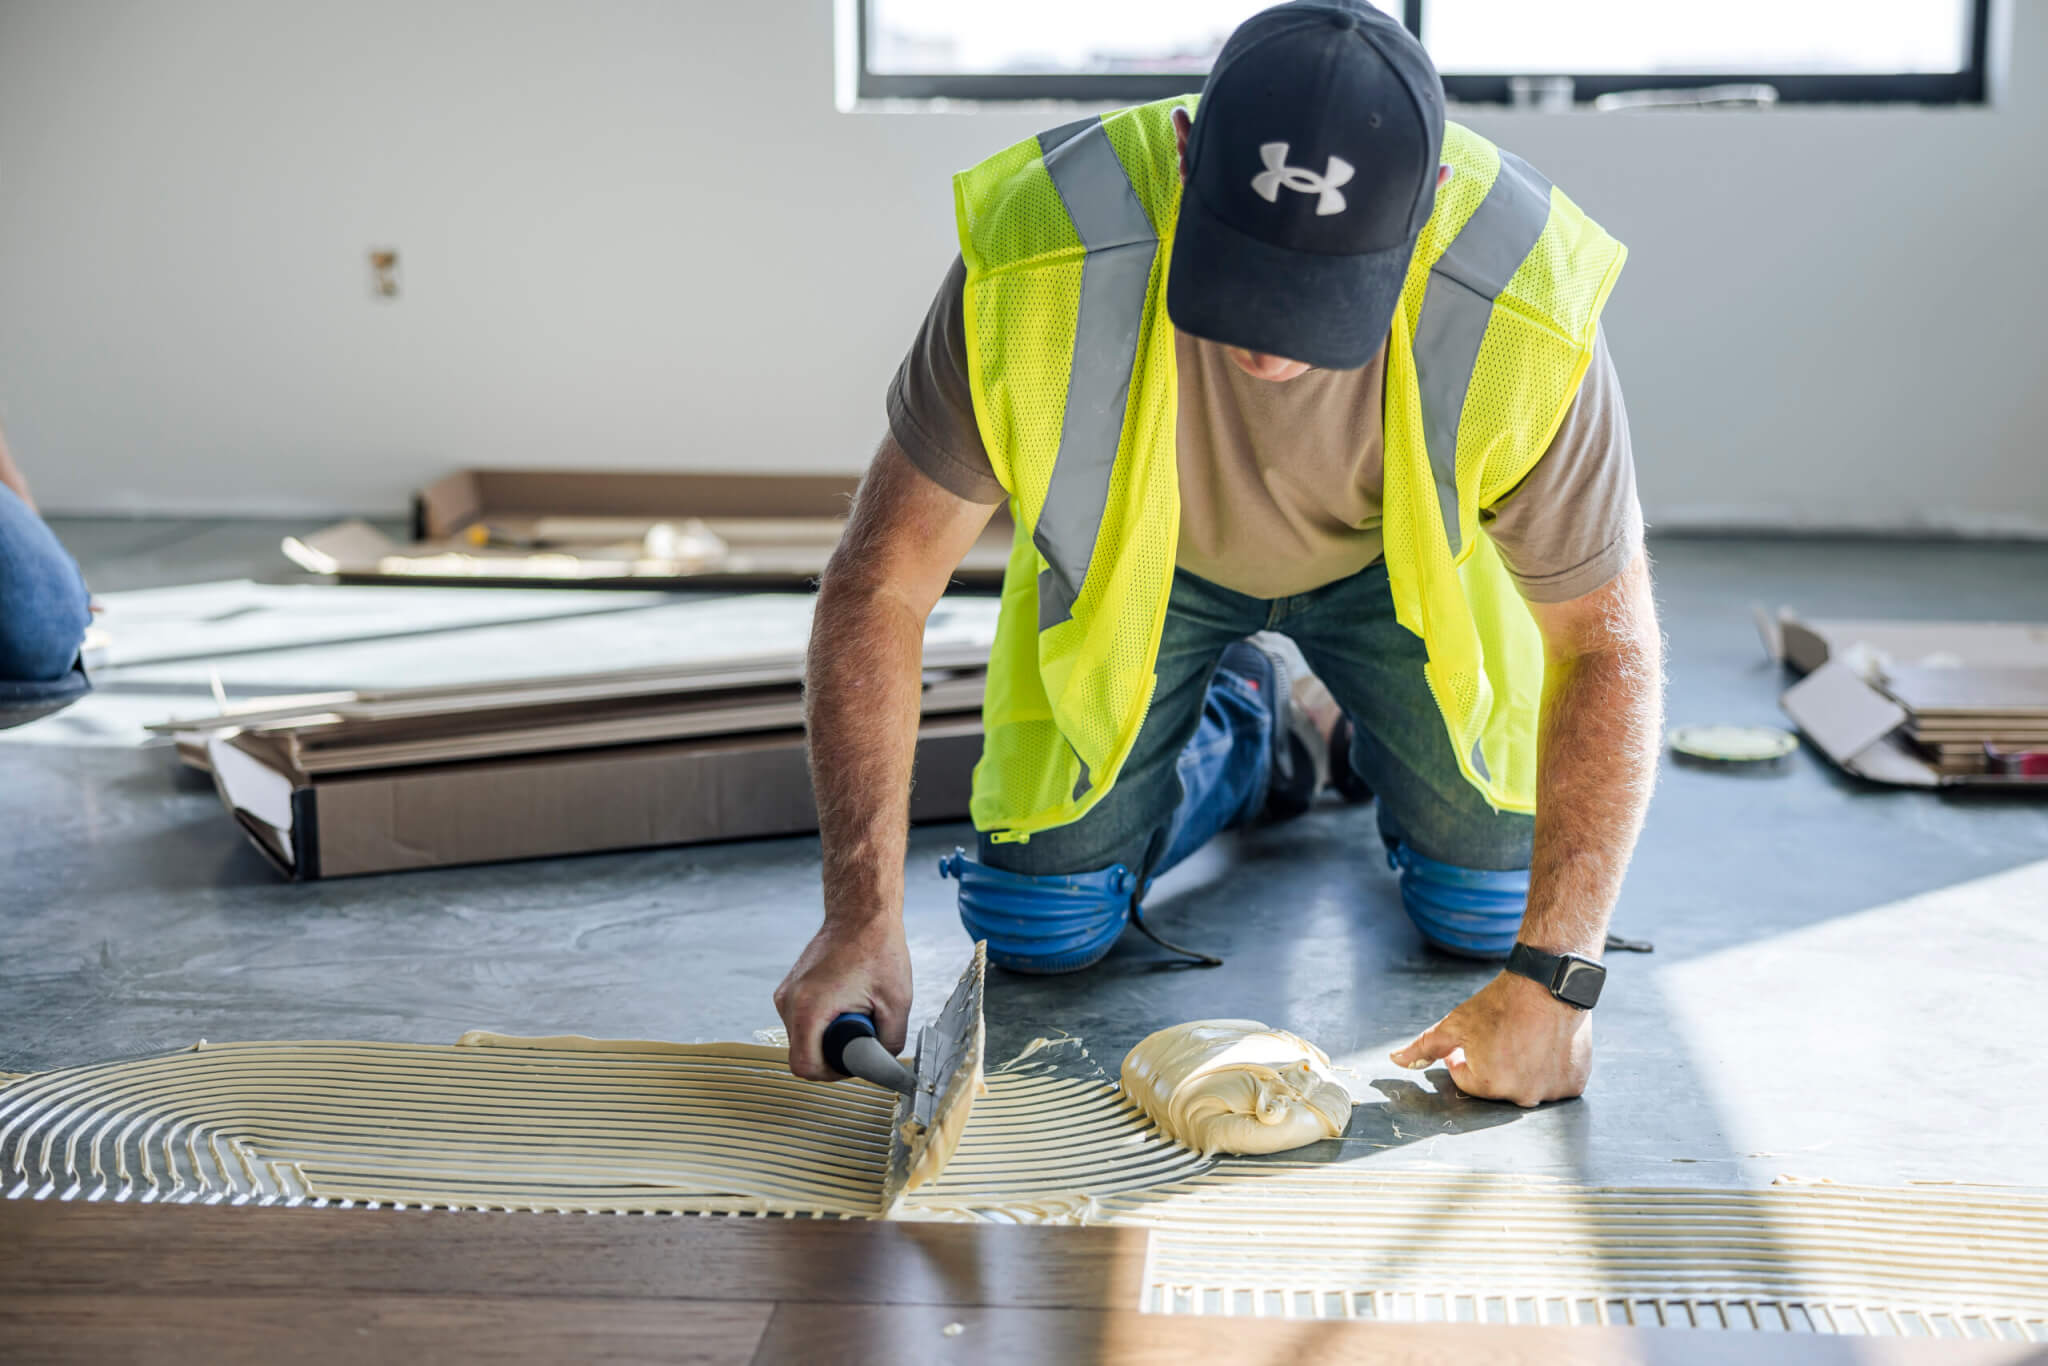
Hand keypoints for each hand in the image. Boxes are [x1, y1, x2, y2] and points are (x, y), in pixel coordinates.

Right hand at [773, 917, 911, 1081]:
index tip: (854, 1061)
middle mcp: (789, 1002)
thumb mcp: (897, 1003)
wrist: (861, 914)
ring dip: (828, 1037)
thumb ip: (889, 1043)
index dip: (832, 1074)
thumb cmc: (878, 949)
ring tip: (855, 1014)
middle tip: (861, 1036)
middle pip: (803, 1054)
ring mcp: (786, 994)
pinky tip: (845, 1005)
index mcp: (809, 1008)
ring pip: (802, 1038)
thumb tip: (882, 1065)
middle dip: (833, 1054)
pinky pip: (802, 1021)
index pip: (805, 1066)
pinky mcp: (790, 989)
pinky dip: (822, 1023)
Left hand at [1389, 971, 1590, 1107]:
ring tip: (1525, 1037)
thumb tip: (1395, 1060)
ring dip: (1523, 1068)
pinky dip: (1549, 1069)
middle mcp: (1521, 1096)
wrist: (1549, 983)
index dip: (1465, 1056)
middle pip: (1497, 1086)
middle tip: (1503, 1035)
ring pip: (1527, 1085)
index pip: (1466, 1080)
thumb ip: (1424, 1046)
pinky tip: (1547, 1044)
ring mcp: (1551, 1092)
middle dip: (1494, 1064)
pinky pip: (1555, 1083)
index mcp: (1489, 1084)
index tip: (1478, 1036)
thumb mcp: (1455, 1023)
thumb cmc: (1499, 1003)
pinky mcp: (1575, 1084)